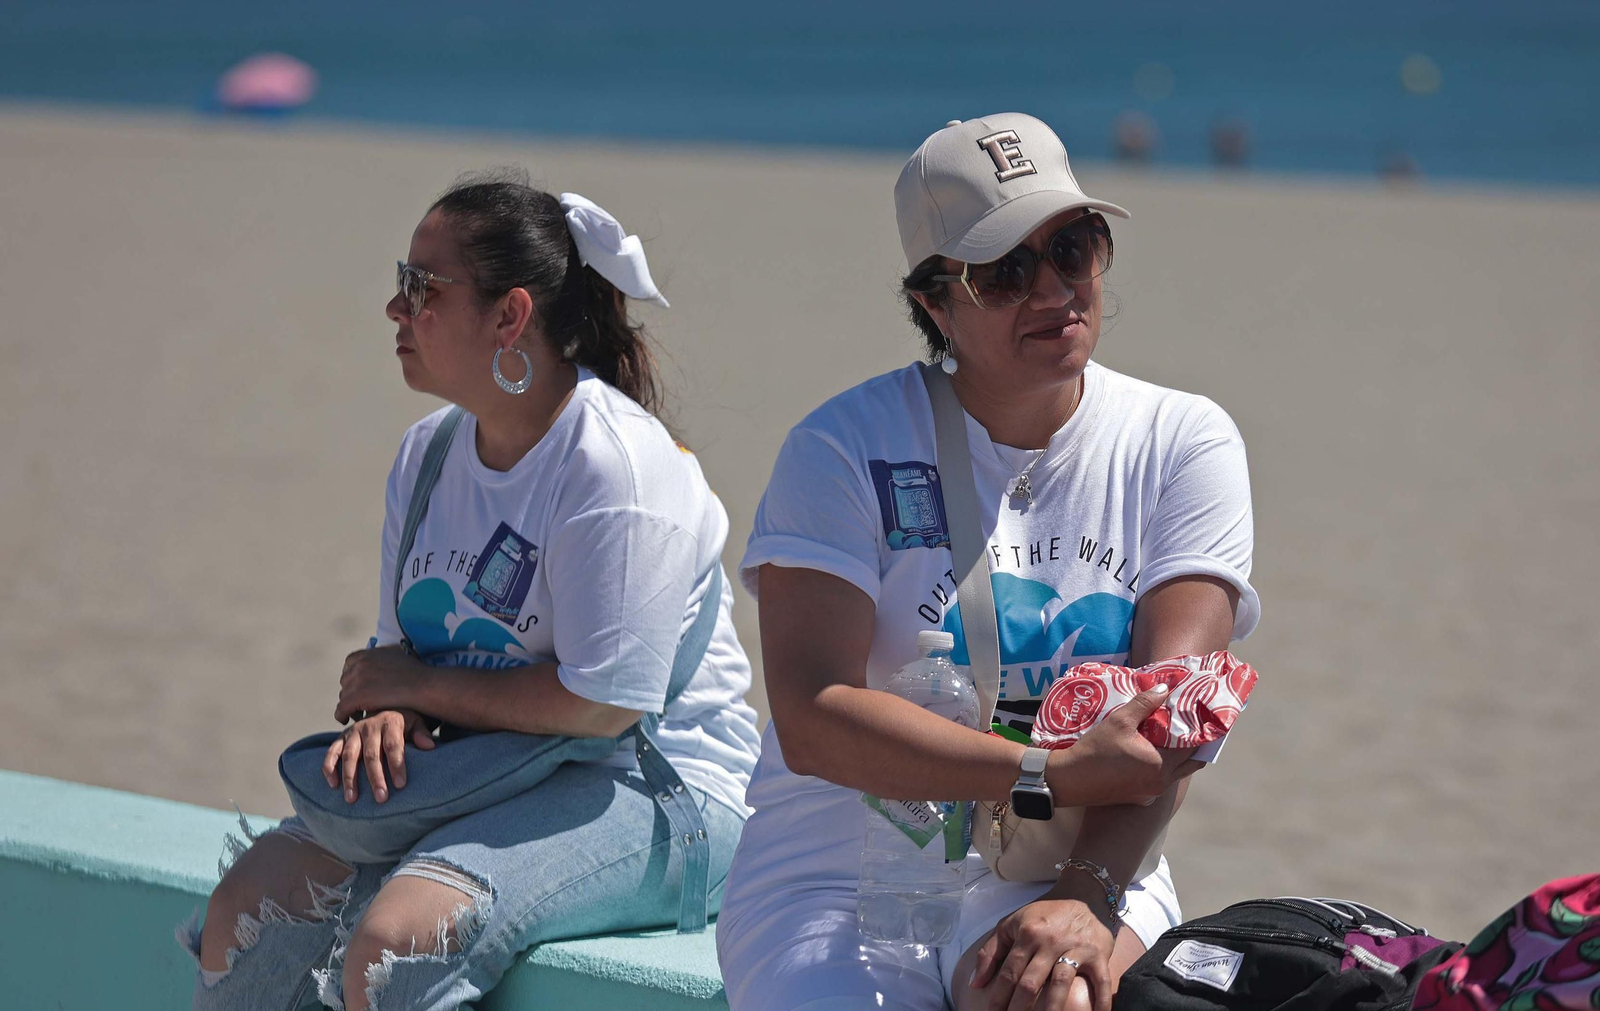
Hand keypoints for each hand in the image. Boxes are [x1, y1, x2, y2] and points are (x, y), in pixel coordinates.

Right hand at [321, 709, 435, 803]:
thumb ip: (421, 733)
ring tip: (352, 799)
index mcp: (390, 722)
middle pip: (371, 755)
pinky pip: (331, 753)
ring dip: (350, 778)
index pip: (394, 746)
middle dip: (375, 778)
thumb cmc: (403, 721)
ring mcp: (352, 732)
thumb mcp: (415, 722)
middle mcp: (369, 726)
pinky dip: (329, 768)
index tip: (401, 785)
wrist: (382, 706)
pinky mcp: (340, 738)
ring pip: (349, 756)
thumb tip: (430, 746)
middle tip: (381, 798)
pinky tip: (333, 785)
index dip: (397, 765)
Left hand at [335, 645, 428, 723]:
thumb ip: (383, 654)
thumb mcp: (397, 653)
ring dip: (349, 704)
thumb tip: (379, 654)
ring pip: (344, 696)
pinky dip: (342, 715)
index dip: (353, 676)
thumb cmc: (416, 673)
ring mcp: (357, 680)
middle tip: (360, 701)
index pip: (349, 664)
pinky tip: (346, 720)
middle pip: (346, 680)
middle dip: (351, 690)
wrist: (423, 686)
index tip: (359, 686)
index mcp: (368, 654)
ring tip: (357, 712)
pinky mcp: (357, 697)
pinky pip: (341, 709)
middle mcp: (360, 664)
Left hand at [970, 896, 1115, 1010]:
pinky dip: (1102, 1001)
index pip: (1009, 972)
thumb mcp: (1011, 924)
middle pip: (1031, 982)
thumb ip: (991, 952)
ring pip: (1061, 983)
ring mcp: (1076, 949)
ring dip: (1051, 1008)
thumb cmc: (1043, 915)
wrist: (1083, 896)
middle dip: (1018, 1007)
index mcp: (1027, 934)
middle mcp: (1050, 942)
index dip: (999, 996)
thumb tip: (975, 984)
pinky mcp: (1098, 955)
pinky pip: (1101, 981)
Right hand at [1050, 686, 1202, 806]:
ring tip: (1172, 739)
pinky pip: (1160, 783)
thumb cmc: (1095, 749)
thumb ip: (1144, 703)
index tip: (1199, 717)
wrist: (1070, 780)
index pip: (1192, 746)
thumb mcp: (1119, 721)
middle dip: (1194, 746)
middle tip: (1192, 728)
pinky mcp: (1141, 799)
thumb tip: (1165, 689)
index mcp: (1162, 764)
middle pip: (1190, 764)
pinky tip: (1151, 756)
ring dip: (1178, 758)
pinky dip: (1162, 770)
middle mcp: (1162, 782)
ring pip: (1176, 774)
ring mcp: (1151, 793)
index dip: (1198, 730)